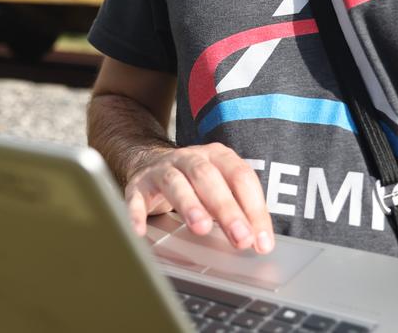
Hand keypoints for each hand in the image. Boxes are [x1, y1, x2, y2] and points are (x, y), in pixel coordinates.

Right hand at [125, 142, 273, 253]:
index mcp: (217, 156)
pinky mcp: (138, 185)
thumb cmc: (194, 182)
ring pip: (175, 183)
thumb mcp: (221, 187)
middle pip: (208, 178)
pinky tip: (141, 231)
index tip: (261, 240)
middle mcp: (189, 158)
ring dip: (189, 205)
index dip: (254, 208)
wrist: (150, 162)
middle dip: (226, 208)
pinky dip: (136, 213)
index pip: (240, 177)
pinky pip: (136, 197)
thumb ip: (240, 209)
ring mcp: (162, 169)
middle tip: (240, 237)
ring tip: (201, 228)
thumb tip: (259, 240)